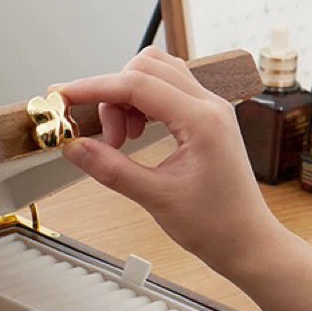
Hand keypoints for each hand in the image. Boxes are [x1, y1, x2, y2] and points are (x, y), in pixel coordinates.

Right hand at [59, 46, 285, 280]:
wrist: (247, 241)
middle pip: (146, 68)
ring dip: (127, 98)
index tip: (64, 96)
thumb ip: (111, 169)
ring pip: (157, 74)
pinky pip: (167, 92)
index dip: (94, 87)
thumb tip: (74, 148)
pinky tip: (134, 136)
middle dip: (112, 95)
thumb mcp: (155, 198)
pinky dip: (141, 105)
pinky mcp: (205, 119)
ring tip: (121, 140)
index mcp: (202, 120)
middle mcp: (209, 105)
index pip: (137, 84)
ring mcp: (209, 109)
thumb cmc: (216, 225)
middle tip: (103, 138)